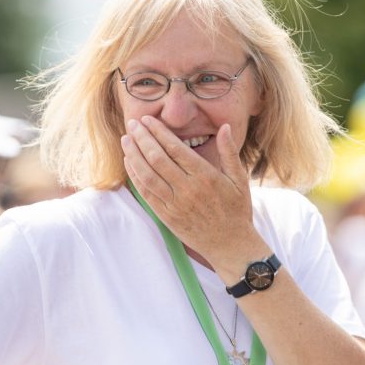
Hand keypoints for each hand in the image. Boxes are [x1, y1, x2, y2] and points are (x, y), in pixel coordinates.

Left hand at [121, 116, 262, 270]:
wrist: (230, 245)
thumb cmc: (237, 210)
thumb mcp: (239, 179)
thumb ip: (229, 152)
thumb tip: (224, 126)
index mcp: (206, 176)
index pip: (175, 148)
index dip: (158, 132)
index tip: (148, 119)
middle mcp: (188, 189)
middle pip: (157, 158)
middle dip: (142, 138)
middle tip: (132, 123)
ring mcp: (175, 204)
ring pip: (148, 175)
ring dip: (134, 155)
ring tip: (125, 140)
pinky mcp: (167, 216)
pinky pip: (146, 194)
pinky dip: (135, 177)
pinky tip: (129, 163)